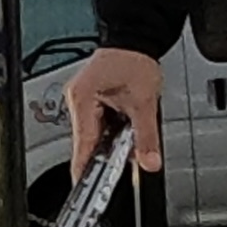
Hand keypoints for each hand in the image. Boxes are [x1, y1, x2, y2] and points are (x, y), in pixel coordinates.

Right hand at [66, 47, 164, 176]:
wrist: (135, 38)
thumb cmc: (134, 60)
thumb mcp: (145, 101)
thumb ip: (146, 136)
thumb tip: (149, 161)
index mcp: (82, 98)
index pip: (83, 143)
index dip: (85, 168)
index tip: (84, 187)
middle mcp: (77, 99)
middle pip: (88, 140)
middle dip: (108, 151)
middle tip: (127, 152)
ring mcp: (81, 99)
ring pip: (94, 133)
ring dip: (111, 138)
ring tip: (129, 122)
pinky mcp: (89, 99)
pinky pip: (97, 124)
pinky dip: (111, 129)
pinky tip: (124, 121)